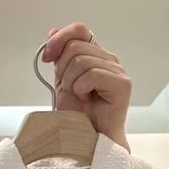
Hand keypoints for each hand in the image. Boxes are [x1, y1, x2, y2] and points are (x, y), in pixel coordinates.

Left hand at [40, 25, 131, 148]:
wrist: (86, 138)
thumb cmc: (77, 114)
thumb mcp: (62, 80)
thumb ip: (60, 56)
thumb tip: (53, 31)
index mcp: (96, 55)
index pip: (79, 30)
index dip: (59, 39)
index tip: (46, 58)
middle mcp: (109, 60)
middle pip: (75, 46)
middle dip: (63, 69)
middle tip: (68, 89)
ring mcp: (118, 71)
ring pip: (81, 61)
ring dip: (71, 82)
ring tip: (79, 97)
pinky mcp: (122, 84)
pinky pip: (92, 74)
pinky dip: (81, 88)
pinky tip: (87, 99)